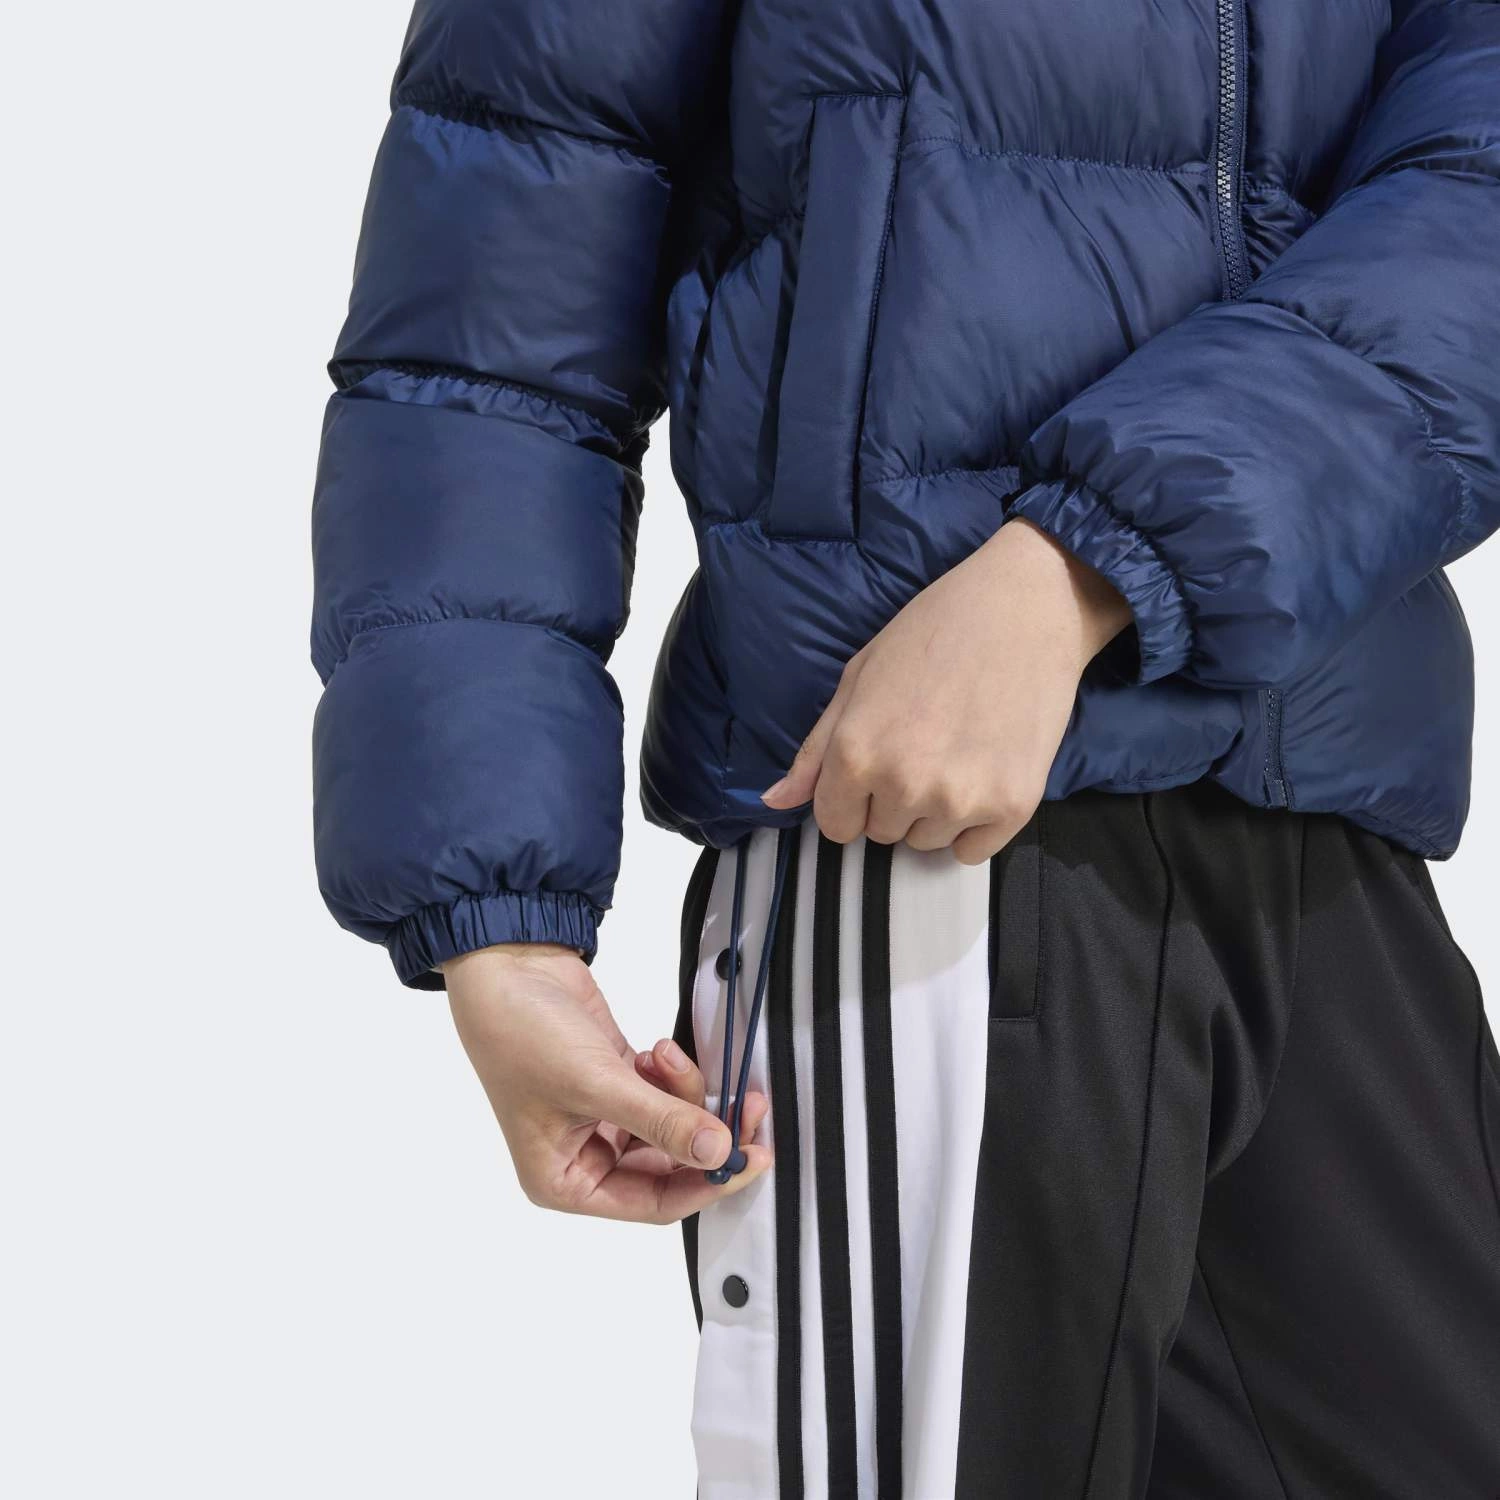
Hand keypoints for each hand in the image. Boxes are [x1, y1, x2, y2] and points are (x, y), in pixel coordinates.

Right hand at [444, 943, 770, 1223]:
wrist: (507, 965)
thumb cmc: (521, 1033)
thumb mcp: (596, 1085)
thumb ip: (661, 1121)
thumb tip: (717, 1152)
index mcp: (565, 1181)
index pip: (654, 1202)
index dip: (706, 1184)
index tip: (750, 1159)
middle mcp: (584, 1157)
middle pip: (670, 1163)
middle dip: (706, 1132)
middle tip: (747, 1108)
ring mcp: (602, 1116)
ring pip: (671, 1123)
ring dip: (684, 1092)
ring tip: (668, 1056)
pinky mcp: (617, 1079)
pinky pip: (664, 1091)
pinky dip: (672, 1072)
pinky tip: (658, 1049)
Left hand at [762, 518, 1128, 862]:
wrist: (1026, 607)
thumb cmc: (936, 629)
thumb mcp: (859, 677)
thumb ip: (816, 750)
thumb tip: (775, 802)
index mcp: (856, 753)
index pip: (835, 826)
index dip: (851, 800)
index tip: (875, 768)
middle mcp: (903, 784)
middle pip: (882, 834)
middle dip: (894, 800)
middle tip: (925, 743)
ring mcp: (961, 800)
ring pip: (927, 841)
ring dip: (935, 812)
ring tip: (958, 750)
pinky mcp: (1014, 807)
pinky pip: (972, 851)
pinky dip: (975, 824)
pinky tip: (985, 770)